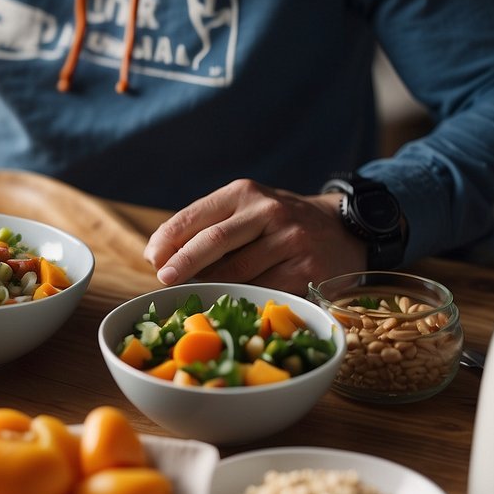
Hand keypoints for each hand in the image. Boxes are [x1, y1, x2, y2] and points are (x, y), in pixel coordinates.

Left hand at [143, 179, 365, 291]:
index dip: (169, 239)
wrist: (342, 230)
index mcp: (244, 194)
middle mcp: (268, 212)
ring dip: (212, 284)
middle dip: (182, 263)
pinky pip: (262, 289)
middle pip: (214, 241)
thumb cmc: (277, 225)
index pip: (196, 216)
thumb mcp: (245, 212)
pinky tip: (234, 299)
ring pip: (236, 271)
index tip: (152, 258)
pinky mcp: (307, 269)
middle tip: (162, 279)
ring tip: (201, 290)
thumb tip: (158, 256)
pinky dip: (242, 297)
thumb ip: (205, 227)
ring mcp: (290, 240)